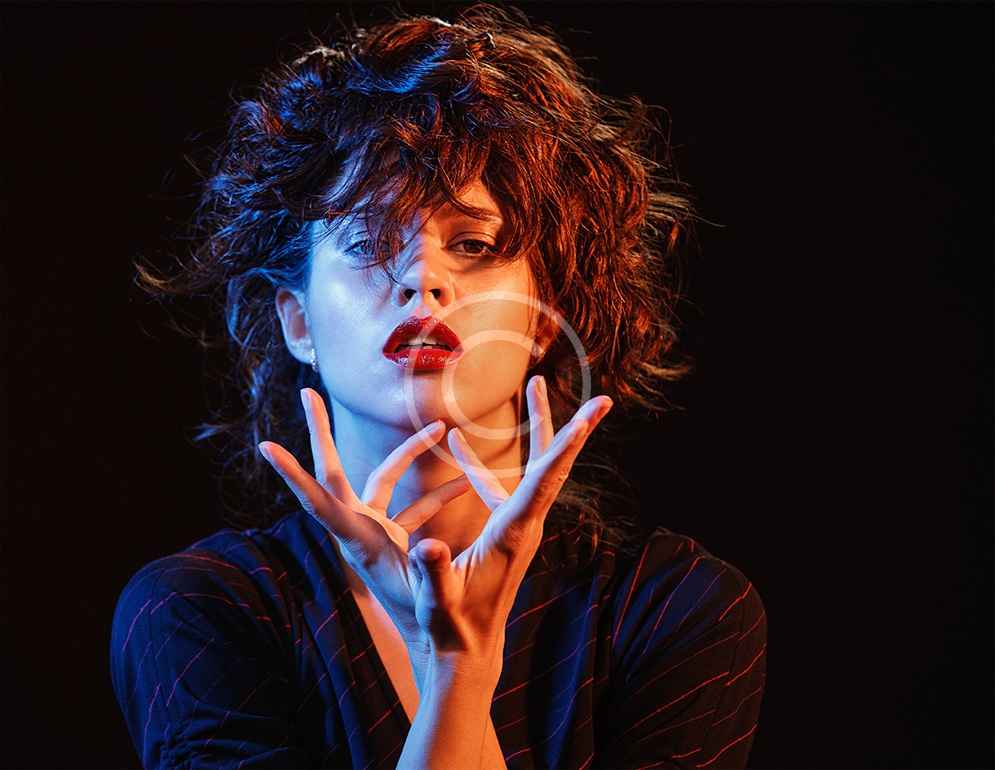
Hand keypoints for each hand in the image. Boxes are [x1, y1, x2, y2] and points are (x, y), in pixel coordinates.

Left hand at [258, 388, 473, 647]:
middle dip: (321, 433)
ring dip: (411, 453)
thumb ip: (431, 570)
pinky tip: (467, 482)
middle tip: (307, 393)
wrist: (437, 643)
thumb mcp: (430, 595)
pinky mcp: (392, 535)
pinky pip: (410, 502)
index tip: (264, 447)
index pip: (319, 502)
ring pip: (383, 477)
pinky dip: (438, 492)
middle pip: (333, 472)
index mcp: (359, 542)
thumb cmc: (431, 622)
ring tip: (443, 428)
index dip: (292, 475)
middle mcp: (358, 529)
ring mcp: (374, 530)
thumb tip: (437, 549)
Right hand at [405, 375, 612, 667]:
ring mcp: (519, 526)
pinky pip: (503, 485)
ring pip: (536, 469)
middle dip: (572, 429)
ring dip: (538, 429)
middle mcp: (525, 525)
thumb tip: (426, 547)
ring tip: (537, 387)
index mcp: (513, 533)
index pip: (544, 482)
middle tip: (600, 398)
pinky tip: (456, 446)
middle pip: (553, 467)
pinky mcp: (506, 530)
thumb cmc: (451, 623)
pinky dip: (482, 463)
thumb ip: (433, 570)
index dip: (565, 447)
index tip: (590, 417)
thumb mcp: (437, 597)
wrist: (467, 646)